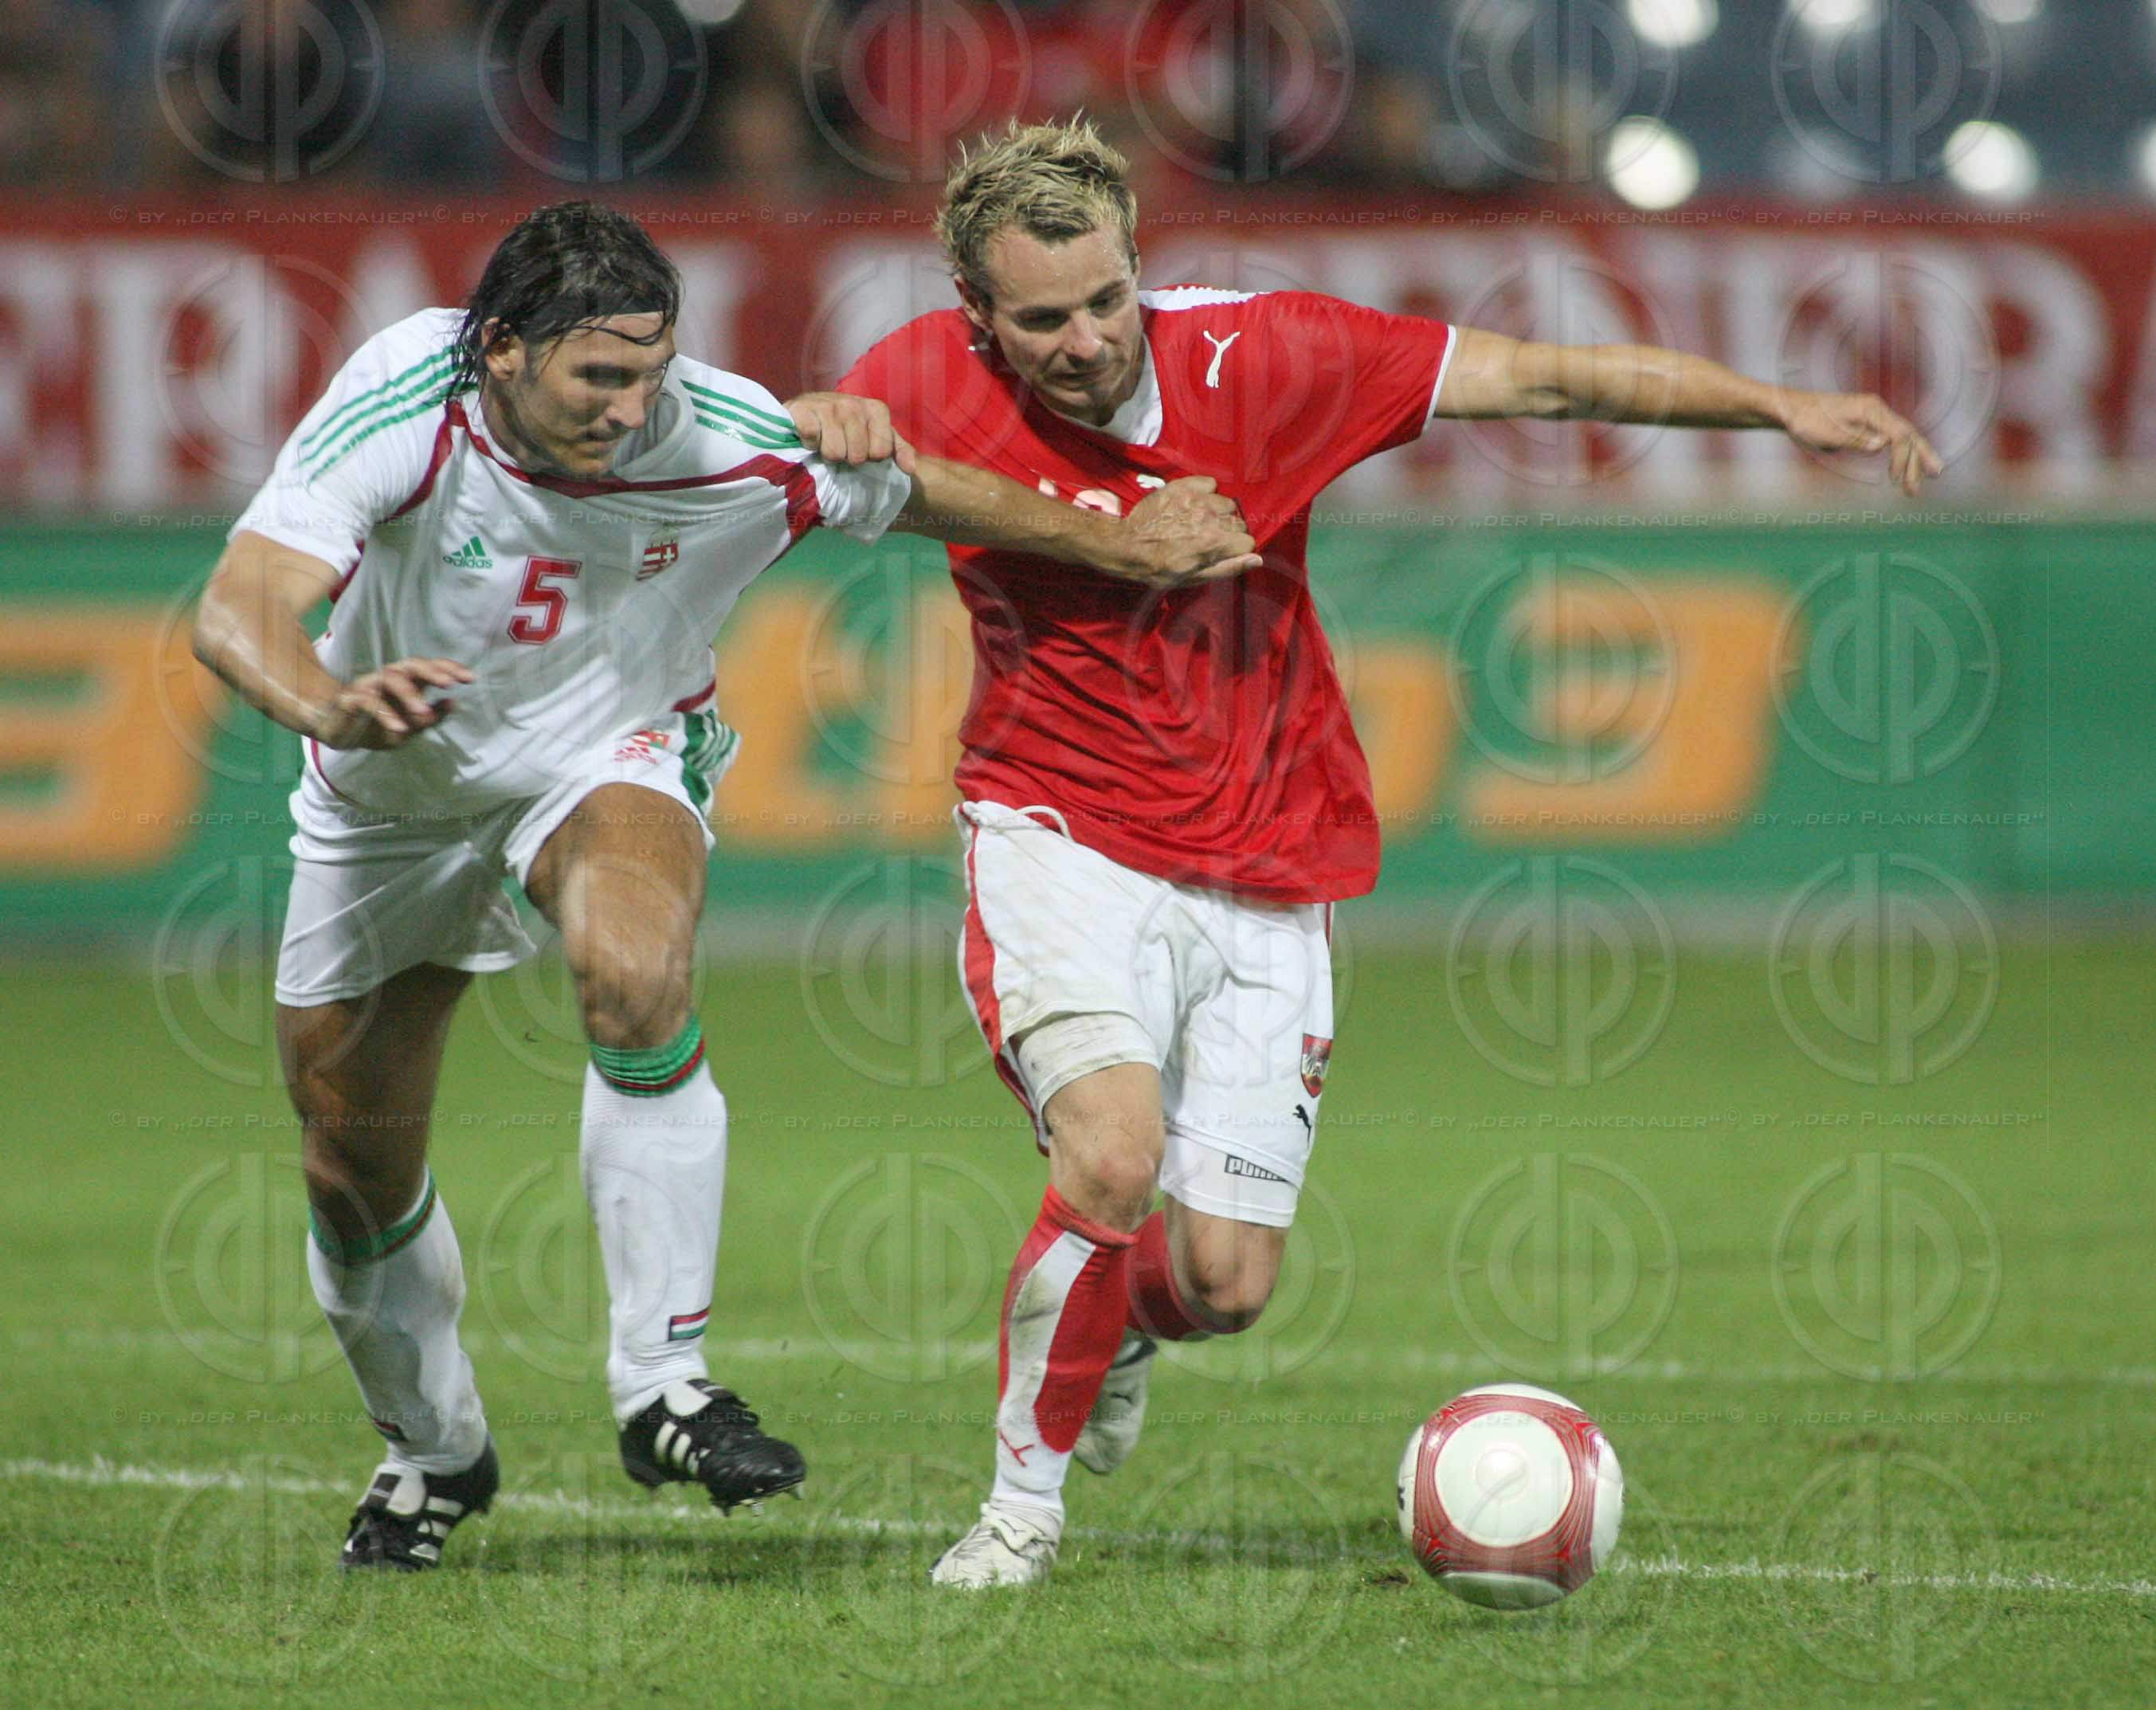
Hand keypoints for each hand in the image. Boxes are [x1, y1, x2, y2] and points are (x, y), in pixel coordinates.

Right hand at [311, 657, 471, 749]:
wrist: (336, 732)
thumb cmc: (376, 726)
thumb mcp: (409, 727)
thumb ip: (431, 717)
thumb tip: (454, 704)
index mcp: (407, 683)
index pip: (429, 668)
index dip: (449, 668)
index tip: (470, 678)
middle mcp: (388, 679)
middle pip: (411, 665)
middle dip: (432, 672)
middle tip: (450, 684)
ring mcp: (369, 685)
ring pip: (390, 679)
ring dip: (409, 695)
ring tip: (423, 712)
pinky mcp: (350, 698)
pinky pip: (368, 701)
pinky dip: (385, 714)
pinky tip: (399, 728)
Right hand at [783, 391, 917, 475]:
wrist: (809, 409)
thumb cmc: (848, 427)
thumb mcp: (878, 435)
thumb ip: (898, 450)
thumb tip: (910, 468)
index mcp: (875, 409)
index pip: (880, 453)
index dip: (869, 457)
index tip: (860, 447)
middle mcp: (852, 404)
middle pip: (856, 456)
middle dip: (846, 457)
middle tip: (840, 445)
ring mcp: (827, 405)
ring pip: (834, 453)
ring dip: (827, 454)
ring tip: (825, 441)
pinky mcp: (802, 410)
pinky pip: (811, 439)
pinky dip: (809, 444)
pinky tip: (810, 437)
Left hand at [1122, 477, 1262, 586]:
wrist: (1128, 546)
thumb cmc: (1160, 568)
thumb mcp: (1194, 578)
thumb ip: (1228, 568)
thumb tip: (1257, 559)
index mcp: (1214, 543)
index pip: (1247, 541)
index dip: (1236, 549)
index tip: (1221, 552)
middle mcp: (1210, 518)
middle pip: (1238, 522)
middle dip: (1228, 532)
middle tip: (1206, 539)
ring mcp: (1196, 500)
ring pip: (1226, 503)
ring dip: (1218, 512)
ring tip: (1198, 521)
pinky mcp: (1183, 487)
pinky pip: (1210, 484)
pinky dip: (1206, 493)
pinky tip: (1192, 504)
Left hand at [1779, 390, 1942, 496]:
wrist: (1790, 409)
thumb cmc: (1806, 421)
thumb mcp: (1827, 433)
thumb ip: (1855, 440)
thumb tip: (1883, 444)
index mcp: (1870, 409)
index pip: (1898, 435)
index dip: (1900, 459)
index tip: (1894, 480)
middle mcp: (1876, 410)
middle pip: (1908, 435)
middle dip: (1916, 461)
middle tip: (1918, 488)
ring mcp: (1873, 416)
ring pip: (1903, 437)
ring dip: (1913, 459)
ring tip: (1926, 479)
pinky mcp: (1867, 424)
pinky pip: (1893, 438)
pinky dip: (1902, 453)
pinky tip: (1908, 467)